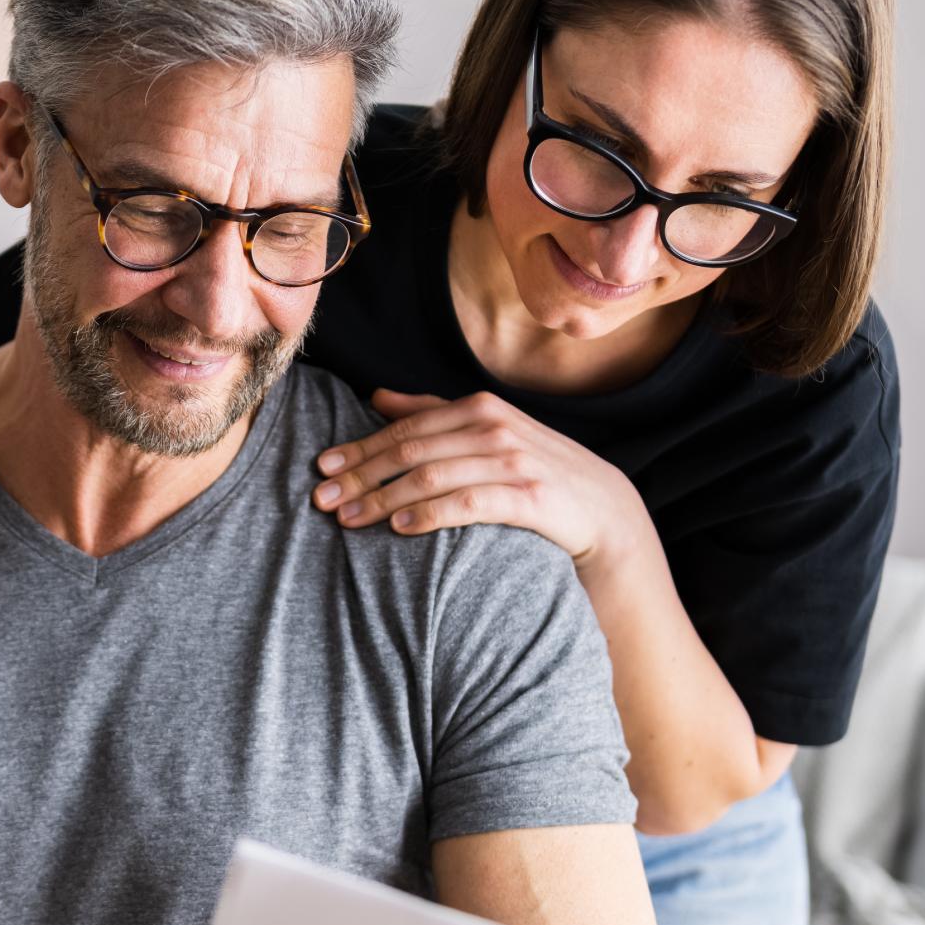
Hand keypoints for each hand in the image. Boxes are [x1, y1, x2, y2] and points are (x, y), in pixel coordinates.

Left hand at [312, 389, 647, 576]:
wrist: (602, 510)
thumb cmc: (532, 471)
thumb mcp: (486, 433)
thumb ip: (432, 412)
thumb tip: (376, 395)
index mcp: (479, 408)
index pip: (405, 428)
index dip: (359, 448)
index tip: (322, 469)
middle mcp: (494, 428)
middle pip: (409, 451)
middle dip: (360, 476)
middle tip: (321, 500)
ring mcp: (512, 461)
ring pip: (430, 477)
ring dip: (382, 499)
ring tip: (348, 520)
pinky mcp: (527, 497)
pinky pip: (466, 504)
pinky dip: (427, 514)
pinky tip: (398, 528)